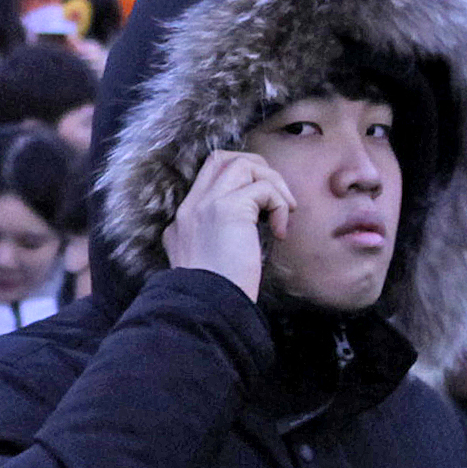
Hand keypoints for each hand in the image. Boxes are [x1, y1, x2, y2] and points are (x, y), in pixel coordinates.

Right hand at [161, 150, 295, 302]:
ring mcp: (206, 204)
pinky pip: (263, 188)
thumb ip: (217, 240)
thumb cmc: (216, 296)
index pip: (207, 176)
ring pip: (243, 164)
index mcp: (183, 220)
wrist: (207, 308)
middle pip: (221, 159)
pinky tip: (279, 231)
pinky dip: (279, 204)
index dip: (237, 179)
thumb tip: (249, 227)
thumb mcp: (208, 264)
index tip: (259, 204)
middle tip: (276, 196)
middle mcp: (190, 207)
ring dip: (272, 183)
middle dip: (255, 168)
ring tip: (284, 211)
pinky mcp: (227, 208)